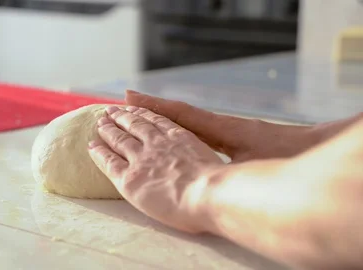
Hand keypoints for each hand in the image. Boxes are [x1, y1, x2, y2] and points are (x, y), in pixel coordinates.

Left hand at [88, 106, 223, 232]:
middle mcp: (158, 143)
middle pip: (134, 124)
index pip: (156, 120)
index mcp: (180, 137)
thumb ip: (201, 160)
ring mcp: (142, 159)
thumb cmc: (220, 186)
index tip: (134, 108)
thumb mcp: (214, 161)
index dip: (142, 113)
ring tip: (99, 122)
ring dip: (107, 129)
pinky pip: (108, 161)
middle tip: (111, 110)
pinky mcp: (129, 177)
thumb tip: (200, 168)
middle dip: (122, 116)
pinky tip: (92, 145)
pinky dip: (99, 151)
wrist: (208, 194)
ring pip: (119, 139)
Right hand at [125, 90, 317, 161]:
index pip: (181, 113)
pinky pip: (201, 134)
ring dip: (163, 120)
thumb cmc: (285, 157)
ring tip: (138, 119)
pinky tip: (173, 138)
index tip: (129, 97)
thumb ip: (223, 162)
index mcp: (222, 128)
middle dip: (152, 110)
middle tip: (124, 106)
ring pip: (187, 124)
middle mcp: (221, 127)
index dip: (153, 106)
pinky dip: (182, 131)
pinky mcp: (235, 142)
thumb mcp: (251, 162)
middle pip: (179, 116)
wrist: (311, 152)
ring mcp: (227, 134)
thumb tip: (198, 168)